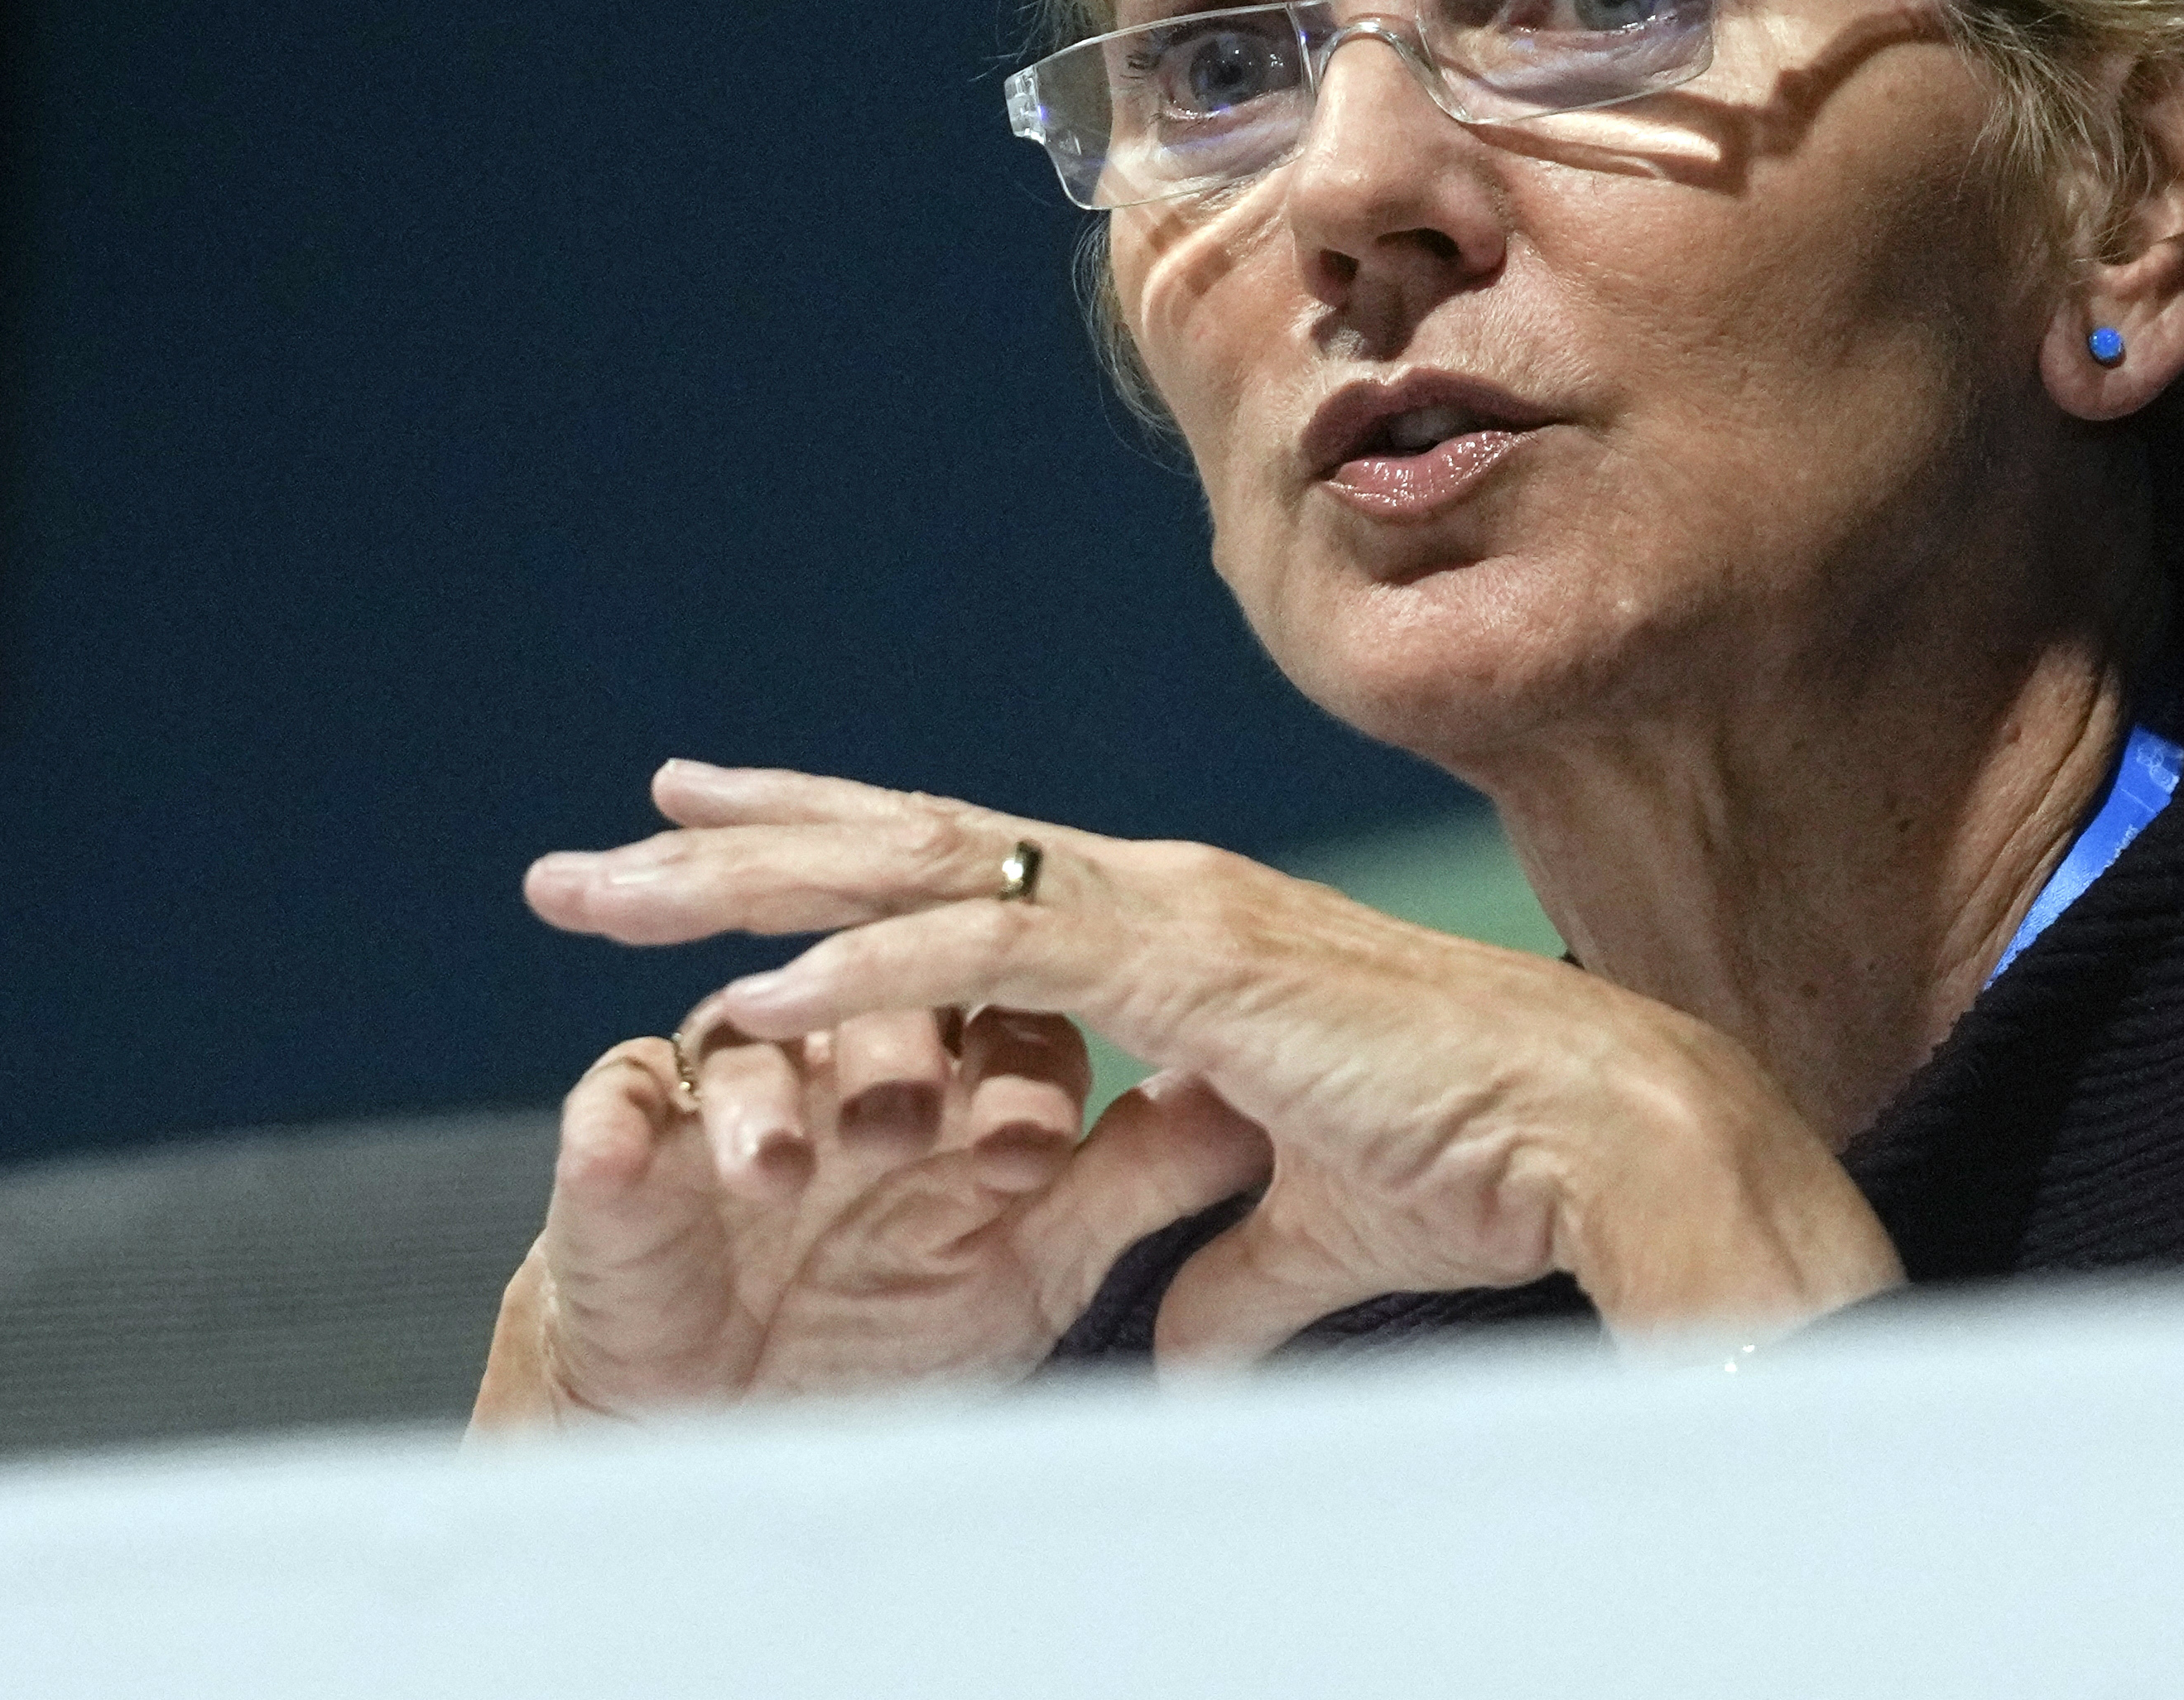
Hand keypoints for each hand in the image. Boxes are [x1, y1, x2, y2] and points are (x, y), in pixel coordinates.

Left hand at [486, 762, 1898, 1414]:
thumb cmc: (1475, 1169)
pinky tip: (758, 992)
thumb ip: (1220, 1280)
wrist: (1593, 1136)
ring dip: (749, 882)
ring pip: (910, 869)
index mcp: (1164, 931)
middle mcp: (1144, 891)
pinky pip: (987, 950)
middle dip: (732, 845)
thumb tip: (1165, 1352)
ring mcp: (1159, 908)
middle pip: (895, 844)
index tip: (711, 831)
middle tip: (590, 854)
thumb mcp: (1302, 1238)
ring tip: (610, 891)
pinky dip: (867, 970)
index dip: (826, 847)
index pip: (956, 868)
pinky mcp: (1184, 958)